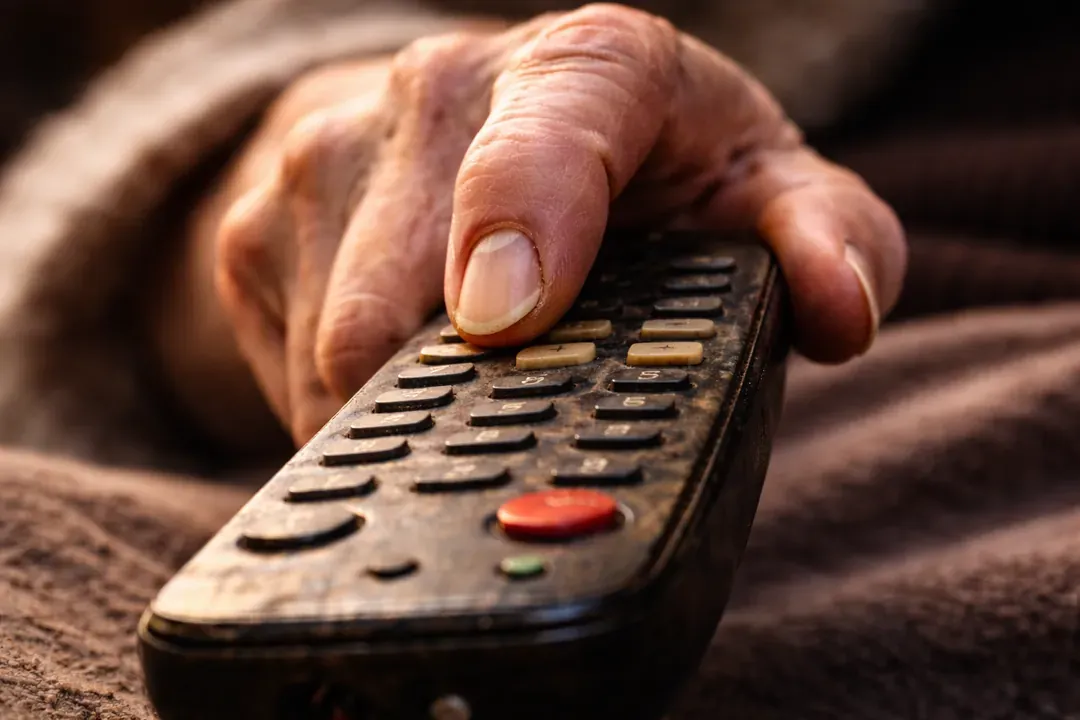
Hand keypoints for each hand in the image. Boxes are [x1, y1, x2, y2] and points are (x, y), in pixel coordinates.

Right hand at [211, 4, 905, 444]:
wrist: (490, 133)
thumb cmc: (648, 173)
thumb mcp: (761, 193)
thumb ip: (828, 242)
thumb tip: (841, 314)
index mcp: (583, 66)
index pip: (538, 134)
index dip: (517, 225)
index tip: (510, 325)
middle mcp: (439, 88)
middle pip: (395, 290)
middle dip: (452, 395)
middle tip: (517, 430)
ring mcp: (327, 150)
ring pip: (330, 344)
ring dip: (402, 412)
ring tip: (470, 395)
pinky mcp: (256, 220)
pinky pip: (284, 364)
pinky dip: (348, 405)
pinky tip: (412, 376)